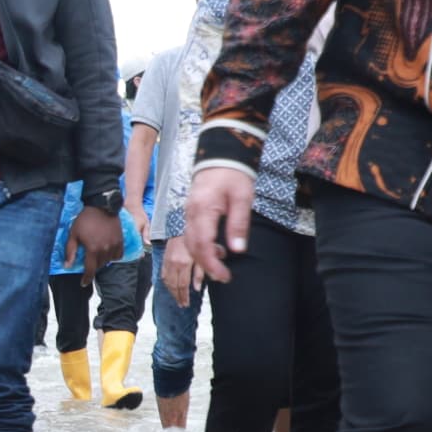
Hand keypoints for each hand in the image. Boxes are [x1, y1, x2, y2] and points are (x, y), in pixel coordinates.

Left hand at [69, 204, 122, 275]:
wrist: (101, 206)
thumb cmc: (85, 220)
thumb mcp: (73, 235)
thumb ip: (71, 252)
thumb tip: (67, 266)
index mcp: (93, 249)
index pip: (90, 270)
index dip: (86, 278)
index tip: (83, 283)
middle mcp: (105, 249)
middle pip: (99, 266)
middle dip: (92, 267)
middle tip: (88, 261)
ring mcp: (114, 245)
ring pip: (108, 261)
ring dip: (102, 261)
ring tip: (96, 254)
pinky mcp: (120, 241)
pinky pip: (118, 255)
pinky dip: (112, 256)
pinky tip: (107, 252)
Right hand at [161, 237, 196, 307]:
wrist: (181, 227)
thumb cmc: (195, 241)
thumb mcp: (201, 256)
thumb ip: (200, 272)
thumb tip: (197, 287)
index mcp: (184, 263)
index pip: (183, 285)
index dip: (184, 296)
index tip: (186, 303)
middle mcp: (174, 264)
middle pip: (174, 286)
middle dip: (178, 297)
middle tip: (182, 304)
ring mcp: (167, 262)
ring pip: (167, 282)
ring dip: (171, 292)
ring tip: (176, 299)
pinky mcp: (164, 259)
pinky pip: (163, 275)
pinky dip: (166, 283)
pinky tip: (169, 287)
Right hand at [181, 169, 254, 288]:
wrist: (221, 153)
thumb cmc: (234, 173)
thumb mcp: (242, 198)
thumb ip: (238, 224)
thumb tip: (237, 250)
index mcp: (203, 210)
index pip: (202, 245)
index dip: (212, 265)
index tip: (224, 276)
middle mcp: (191, 213)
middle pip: (192, 248)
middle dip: (206, 266)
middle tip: (224, 277)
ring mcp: (189, 212)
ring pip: (189, 243)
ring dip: (202, 258)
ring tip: (220, 267)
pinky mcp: (191, 212)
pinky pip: (190, 235)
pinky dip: (200, 247)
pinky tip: (216, 250)